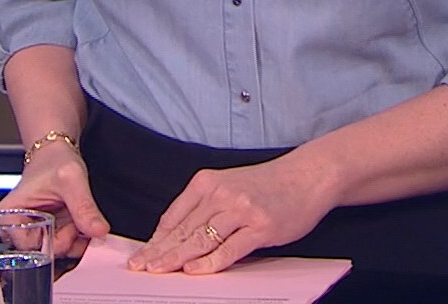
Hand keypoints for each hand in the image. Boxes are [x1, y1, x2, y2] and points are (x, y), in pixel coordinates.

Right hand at [0, 141, 108, 258]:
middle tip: (73, 218)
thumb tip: (98, 231)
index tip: (65, 223)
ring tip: (75, 216)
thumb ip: (84, 206)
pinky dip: (77, 239)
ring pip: (56, 254)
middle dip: (66, 239)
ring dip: (73, 240)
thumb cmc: (54, 160)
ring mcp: (33, 233)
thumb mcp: (71, 179)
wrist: (57, 153)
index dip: (53, 240)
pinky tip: (78, 222)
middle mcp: (16, 229)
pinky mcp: (47, 233)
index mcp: (8, 217)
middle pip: (43, 255)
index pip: (29, 249)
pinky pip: (64, 248)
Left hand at [126, 155, 334, 274]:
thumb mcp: (228, 185)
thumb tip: (174, 234)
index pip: (174, 216)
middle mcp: (221, 194)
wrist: (307, 176)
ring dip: (177, 258)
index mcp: (207, 182)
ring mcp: (241, 210)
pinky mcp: (261, 227)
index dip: (155, 239)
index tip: (140, 255)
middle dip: (159, 252)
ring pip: (201, 239)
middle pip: (183, 230)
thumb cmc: (268, 184)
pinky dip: (211, 262)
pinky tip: (194, 270)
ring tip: (159, 271)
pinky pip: (230, 249)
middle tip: (139, 267)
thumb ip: (202, 206)